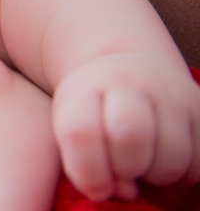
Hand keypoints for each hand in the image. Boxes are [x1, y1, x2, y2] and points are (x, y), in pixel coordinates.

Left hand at [53, 53, 199, 200]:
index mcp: (86, 88)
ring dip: (156, 175)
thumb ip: (83, 162)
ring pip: (171, 158)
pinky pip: (197, 164)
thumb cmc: (96, 108)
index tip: (95, 188)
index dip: (88, 172)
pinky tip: (164, 159)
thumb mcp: (73, 125)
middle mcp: (130, 83)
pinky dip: (182, 174)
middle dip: (125, 169)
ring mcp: (171, 95)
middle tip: (122, 168)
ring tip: (143, 163)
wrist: (133, 70)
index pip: (80, 132)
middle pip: (130, 137)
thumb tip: (126, 191)